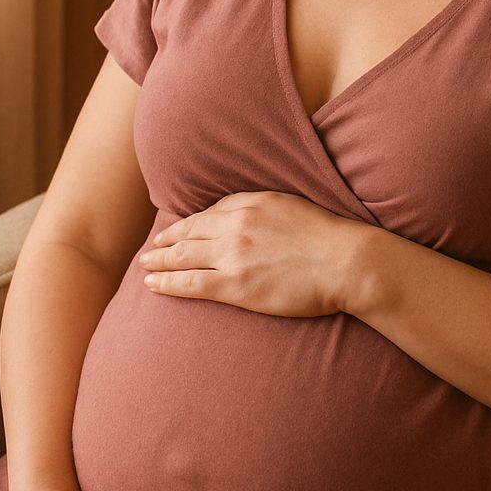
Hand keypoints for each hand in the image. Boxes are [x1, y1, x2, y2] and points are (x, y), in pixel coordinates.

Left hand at [138, 190, 364, 316]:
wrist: (345, 262)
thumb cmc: (327, 237)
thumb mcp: (291, 205)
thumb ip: (260, 207)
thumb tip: (234, 212)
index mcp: (251, 204)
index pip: (208, 213)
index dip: (186, 224)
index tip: (173, 231)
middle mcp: (235, 225)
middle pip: (189, 232)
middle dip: (165, 241)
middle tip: (150, 249)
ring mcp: (233, 255)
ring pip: (183, 257)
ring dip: (159, 261)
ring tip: (145, 267)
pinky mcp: (235, 285)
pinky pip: (191, 283)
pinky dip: (168, 283)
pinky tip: (154, 284)